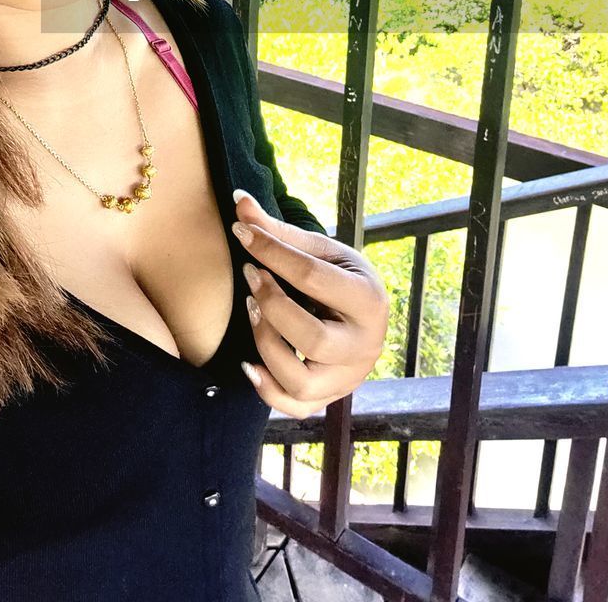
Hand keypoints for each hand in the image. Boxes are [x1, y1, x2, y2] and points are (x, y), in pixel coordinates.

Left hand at [231, 188, 389, 418]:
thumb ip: (279, 231)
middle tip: (251, 278)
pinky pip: (295, 408)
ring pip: (301, 381)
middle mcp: (365, 345)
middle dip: (272, 307)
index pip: (312, 276)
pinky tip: (249, 363)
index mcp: (369, 299)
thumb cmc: (341, 278)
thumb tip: (238, 199)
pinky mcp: (330, 398)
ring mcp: (348, 378)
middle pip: (311, 339)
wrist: (367, 317)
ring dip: (266, 345)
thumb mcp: (321, 251)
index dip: (271, 251)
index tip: (242, 233)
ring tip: (252, 312)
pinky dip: (267, 390)